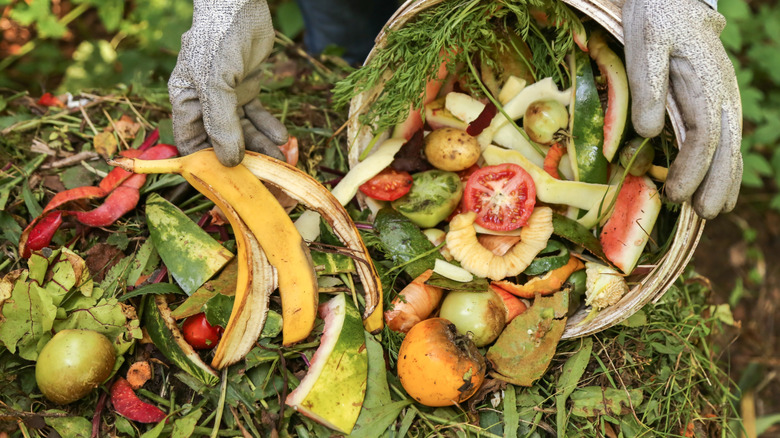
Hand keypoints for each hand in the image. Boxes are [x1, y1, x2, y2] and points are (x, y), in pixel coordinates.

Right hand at [168, 0, 287, 166]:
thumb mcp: (216, 84)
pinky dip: (269, 126)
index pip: (191, 144)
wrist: (239, 5)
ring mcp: (226, 97)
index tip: (227, 182)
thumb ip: (222, 123)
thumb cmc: (217, 40)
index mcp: (186, 103)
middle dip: (242, 157)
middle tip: (264, 173)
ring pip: (243, 131)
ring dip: (261, 145)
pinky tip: (282, 137)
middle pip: (221, 141)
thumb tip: (228, 160)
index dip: (206, 164)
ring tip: (280, 156)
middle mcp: (204, 104)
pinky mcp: (247, 88)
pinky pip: (257, 115)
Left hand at [622, 0, 741, 218]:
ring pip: (731, 145)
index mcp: (707, 84)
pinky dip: (724, 164)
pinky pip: (725, 138)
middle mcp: (722, 94)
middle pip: (727, 147)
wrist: (670, 0)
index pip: (705, 136)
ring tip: (715, 211)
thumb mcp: (646, 45)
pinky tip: (720, 186)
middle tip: (705, 215)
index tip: (675, 194)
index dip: (692, 169)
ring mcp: (722, 98)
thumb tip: (647, 132)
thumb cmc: (655, 20)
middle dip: (717, 184)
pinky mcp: (713, 101)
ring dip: (725, 179)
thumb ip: (648, 87)